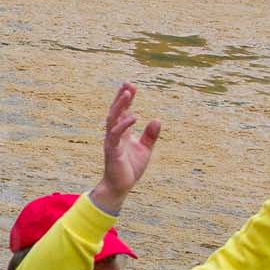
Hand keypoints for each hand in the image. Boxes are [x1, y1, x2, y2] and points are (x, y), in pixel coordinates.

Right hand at [91, 82, 161, 213]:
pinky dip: (125, 124)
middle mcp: (115, 134)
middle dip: (121, 97)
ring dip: (120, 105)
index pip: (123, 112)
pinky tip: (134, 116)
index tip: (131, 85)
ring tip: (127, 93)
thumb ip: (151, 135)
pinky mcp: (113, 150)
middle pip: (116, 111)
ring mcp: (112, 141)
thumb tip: (157, 119)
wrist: (120, 186)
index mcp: (122, 133)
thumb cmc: (130, 168)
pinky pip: (116, 134)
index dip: (126, 99)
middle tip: (128, 83)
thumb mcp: (145, 149)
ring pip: (113, 119)